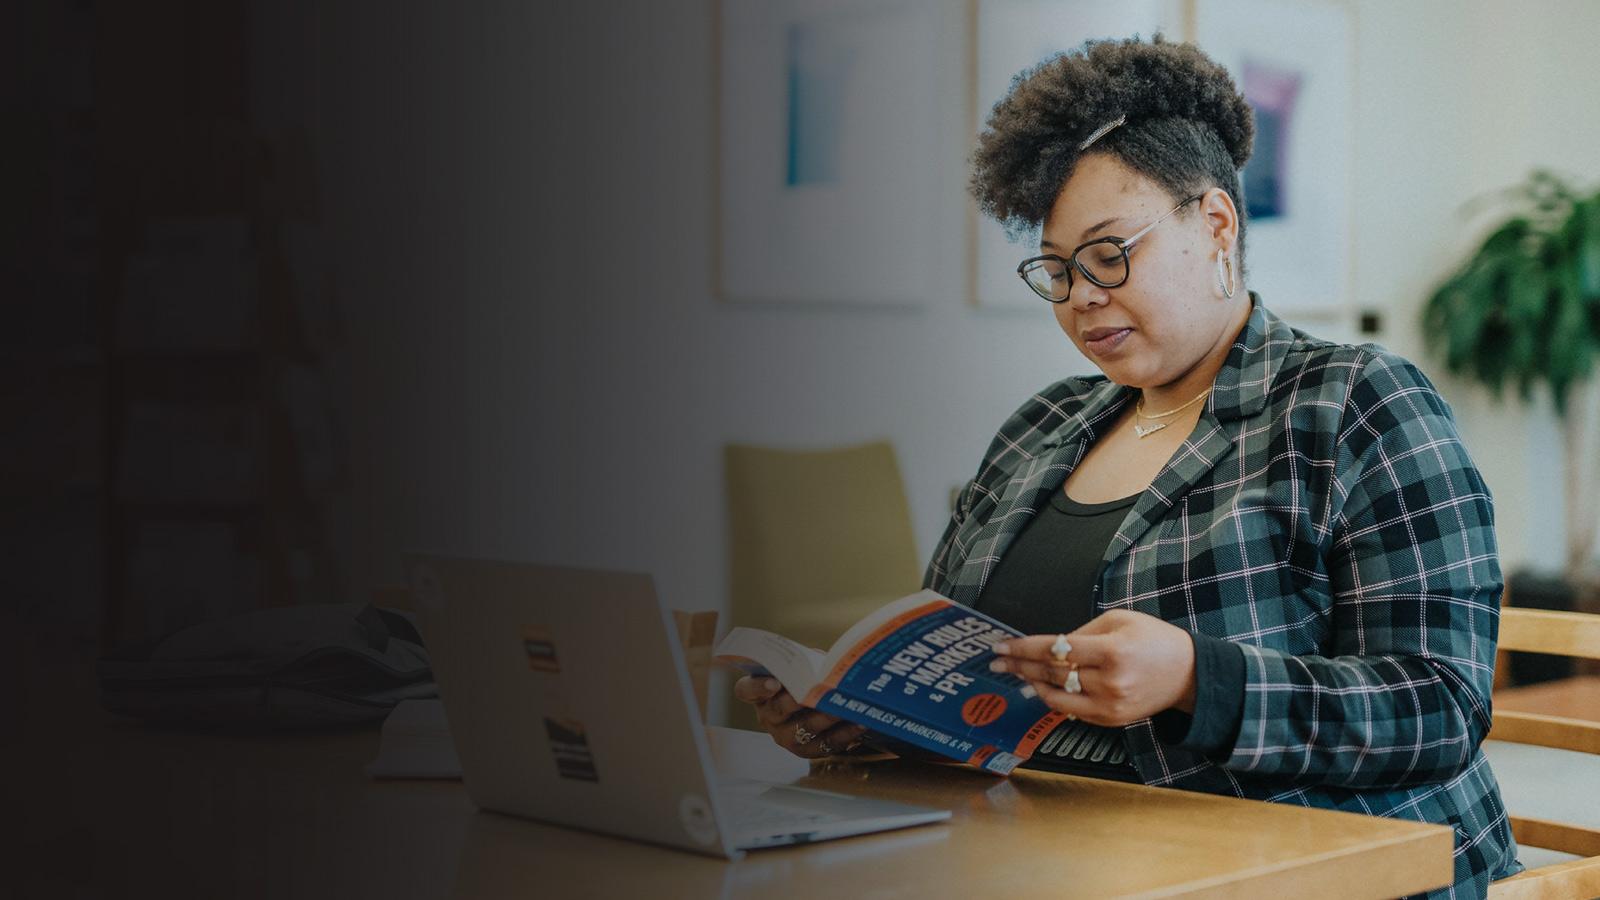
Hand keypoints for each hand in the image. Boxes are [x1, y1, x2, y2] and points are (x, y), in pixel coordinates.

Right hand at [732, 675, 867, 758]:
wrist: (816, 706)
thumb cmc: (805, 681)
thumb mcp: (802, 667)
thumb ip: (807, 662)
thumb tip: (827, 661)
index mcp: (760, 694)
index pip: (746, 690)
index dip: (758, 687)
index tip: (774, 682)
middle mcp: (768, 717)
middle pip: (778, 710)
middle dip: (797, 701)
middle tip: (814, 693)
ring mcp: (786, 737)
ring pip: (804, 728)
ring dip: (826, 716)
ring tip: (842, 706)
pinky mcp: (807, 751)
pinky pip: (826, 743)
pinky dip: (845, 733)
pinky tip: (860, 722)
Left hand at [988, 610, 1196, 726]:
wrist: (1188, 674)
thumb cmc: (1153, 640)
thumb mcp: (1119, 620)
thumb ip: (1082, 633)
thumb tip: (1048, 645)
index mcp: (1111, 651)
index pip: (1054, 650)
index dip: (1023, 648)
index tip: (1001, 645)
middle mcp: (1108, 682)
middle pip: (1051, 674)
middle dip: (1019, 666)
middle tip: (996, 661)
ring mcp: (1109, 705)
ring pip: (1056, 697)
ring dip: (1031, 684)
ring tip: (1014, 674)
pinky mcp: (1110, 720)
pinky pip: (1071, 710)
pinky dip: (1052, 699)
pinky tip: (1038, 688)